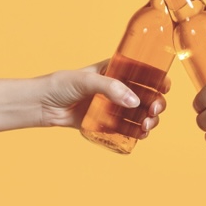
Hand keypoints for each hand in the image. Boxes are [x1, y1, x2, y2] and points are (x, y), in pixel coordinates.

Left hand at [39, 61, 168, 137]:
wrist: (41, 105)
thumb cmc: (60, 85)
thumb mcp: (86, 80)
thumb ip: (110, 88)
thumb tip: (134, 101)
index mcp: (115, 70)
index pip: (142, 72)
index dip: (157, 79)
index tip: (164, 88)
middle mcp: (117, 87)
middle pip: (146, 95)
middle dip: (156, 103)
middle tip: (153, 111)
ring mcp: (112, 106)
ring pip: (139, 112)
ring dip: (149, 119)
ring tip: (146, 126)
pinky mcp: (104, 122)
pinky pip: (125, 127)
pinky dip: (136, 132)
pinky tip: (139, 135)